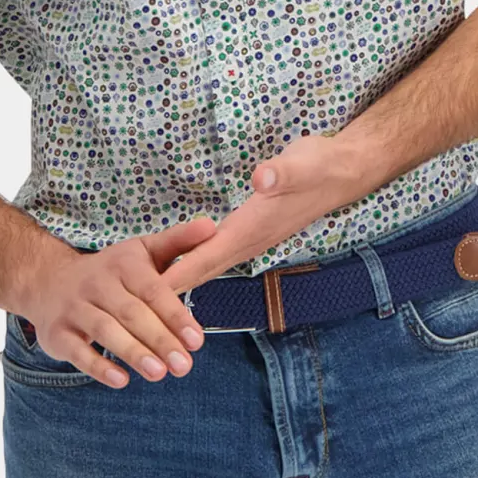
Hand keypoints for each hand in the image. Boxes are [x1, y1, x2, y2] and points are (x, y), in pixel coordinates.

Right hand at [16, 215, 219, 387]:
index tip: (197, 341)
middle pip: (131, 313)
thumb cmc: (109, 272)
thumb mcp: (141, 251)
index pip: (152, 290)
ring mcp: (75, 308)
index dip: (175, 315)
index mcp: (122, 264)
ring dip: (133, 353)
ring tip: (159, 374)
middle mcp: (97, 284)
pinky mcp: (58, 333)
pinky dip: (98, 367)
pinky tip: (121, 380)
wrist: (47, 281)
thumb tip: (211, 226)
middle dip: (159, 340)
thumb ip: (177, 241)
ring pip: (105, 330)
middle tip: (184, 366)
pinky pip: (78, 351)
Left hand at [162, 132, 367, 296]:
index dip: (177, 277)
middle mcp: (250, 241)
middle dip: (169, 293)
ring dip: (182, 285)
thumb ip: (281, 173)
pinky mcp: (253, 232)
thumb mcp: (302, 164)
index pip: (206, 257)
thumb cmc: (319, 167)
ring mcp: (253, 239)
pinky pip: (218, 257)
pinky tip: (182, 271)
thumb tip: (262, 179)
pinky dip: (196, 268)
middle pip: (202, 271)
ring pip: (209, 268)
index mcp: (252, 228)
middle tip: (134, 313)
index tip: (146, 298)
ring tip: (149, 303)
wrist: (343, 173)